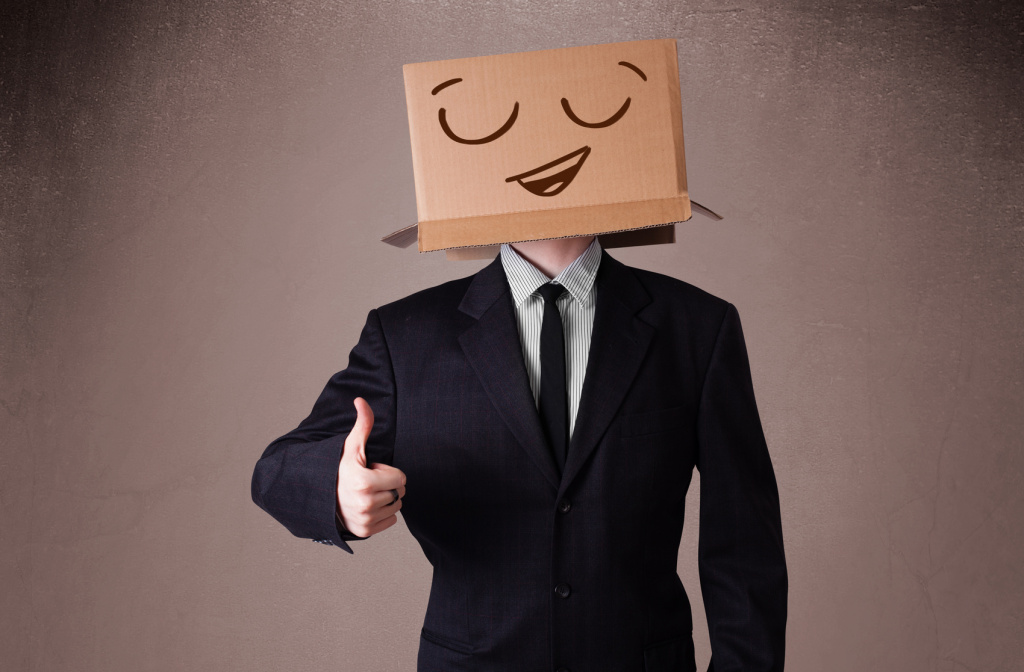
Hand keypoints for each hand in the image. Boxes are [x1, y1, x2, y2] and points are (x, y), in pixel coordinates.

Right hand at [336, 397, 406, 537]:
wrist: (321, 497)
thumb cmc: (339, 470)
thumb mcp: (351, 447)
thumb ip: (363, 425)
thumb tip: (361, 400)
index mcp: (365, 483)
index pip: (401, 478)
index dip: (387, 472)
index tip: (371, 471)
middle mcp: (365, 504)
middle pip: (400, 493)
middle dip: (387, 485)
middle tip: (368, 483)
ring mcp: (365, 520)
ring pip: (396, 506)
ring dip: (385, 499)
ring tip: (366, 494)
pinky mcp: (365, 531)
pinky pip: (391, 521)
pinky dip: (383, 514)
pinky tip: (367, 506)